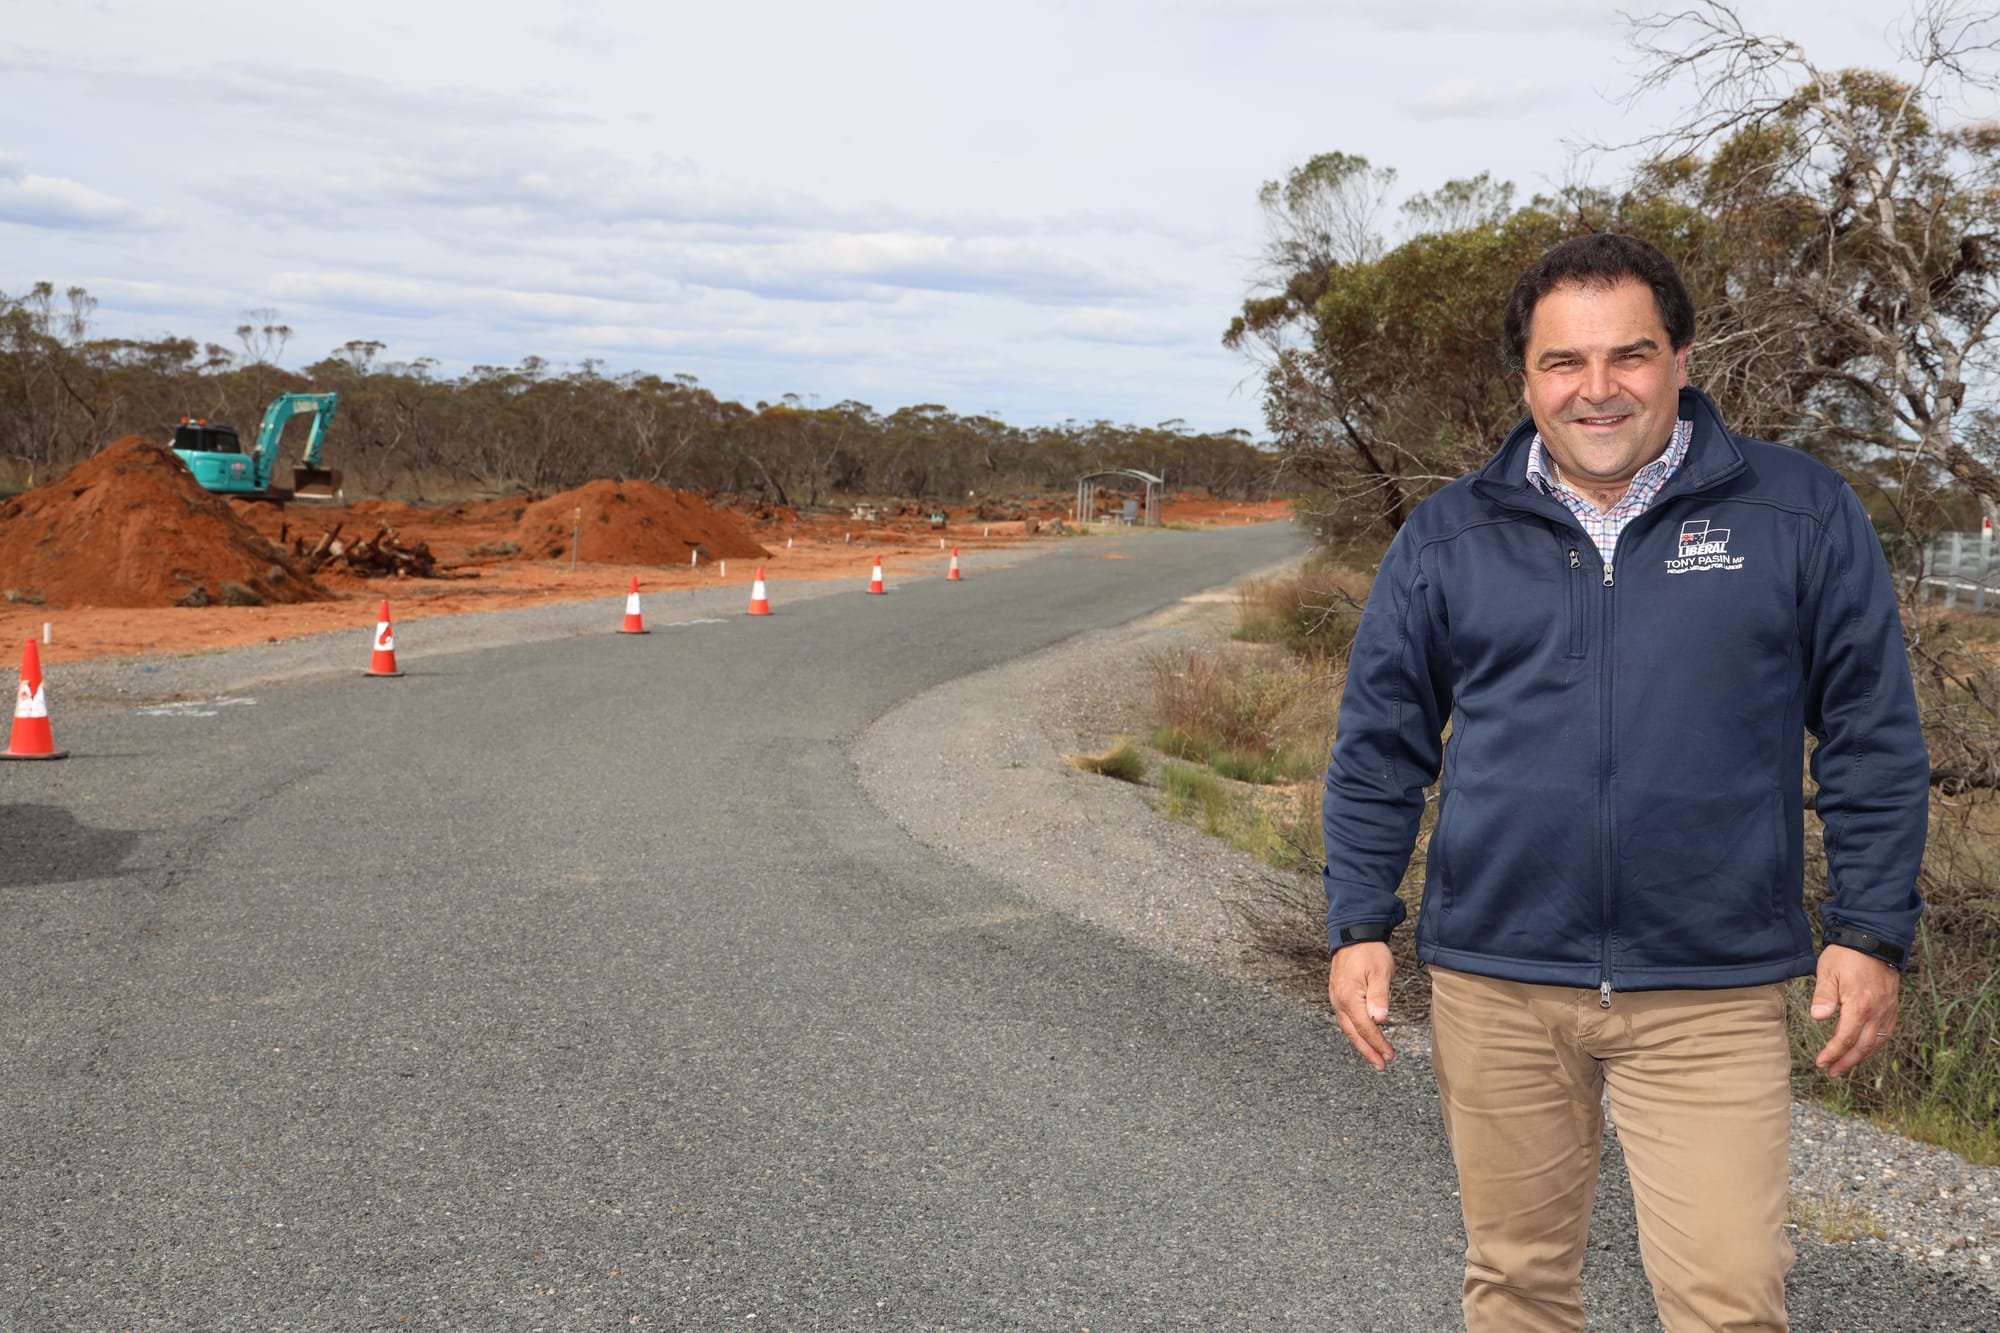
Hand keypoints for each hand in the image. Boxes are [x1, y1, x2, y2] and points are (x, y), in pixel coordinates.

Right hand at [1328, 941, 1395, 1070]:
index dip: (1378, 1043)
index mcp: (1350, 997)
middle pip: (1353, 1033)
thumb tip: (1379, 1019)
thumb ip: (1380, 996)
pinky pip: (1345, 1019)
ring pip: (1347, 1028)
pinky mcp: (1338, 994)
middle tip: (1381, 1065)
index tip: (1390, 1056)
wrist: (1353, 934)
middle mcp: (1339, 1001)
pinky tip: (1362, 1036)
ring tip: (1374, 1057)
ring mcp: (1336, 998)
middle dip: (1368, 1051)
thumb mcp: (1381, 971)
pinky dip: (1354, 1032)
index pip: (1365, 1027)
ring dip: (1360, 1044)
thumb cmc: (1369, 951)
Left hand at [1811, 944, 1902, 1078]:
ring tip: (1846, 1066)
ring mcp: (1887, 1010)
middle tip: (1832, 1073)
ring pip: (1877, 1042)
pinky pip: (1887, 1032)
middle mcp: (1877, 1012)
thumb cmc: (1847, 955)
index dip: (1833, 1053)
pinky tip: (1866, 1048)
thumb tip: (1818, 1018)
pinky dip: (1875, 1044)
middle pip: (1862, 1047)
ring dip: (1861, 1057)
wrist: (1873, 939)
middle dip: (1847, 1062)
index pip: (1845, 1039)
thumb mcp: (1827, 972)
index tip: (1821, 1063)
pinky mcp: (1892, 1006)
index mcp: (1860, 1006)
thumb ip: (1823, 997)